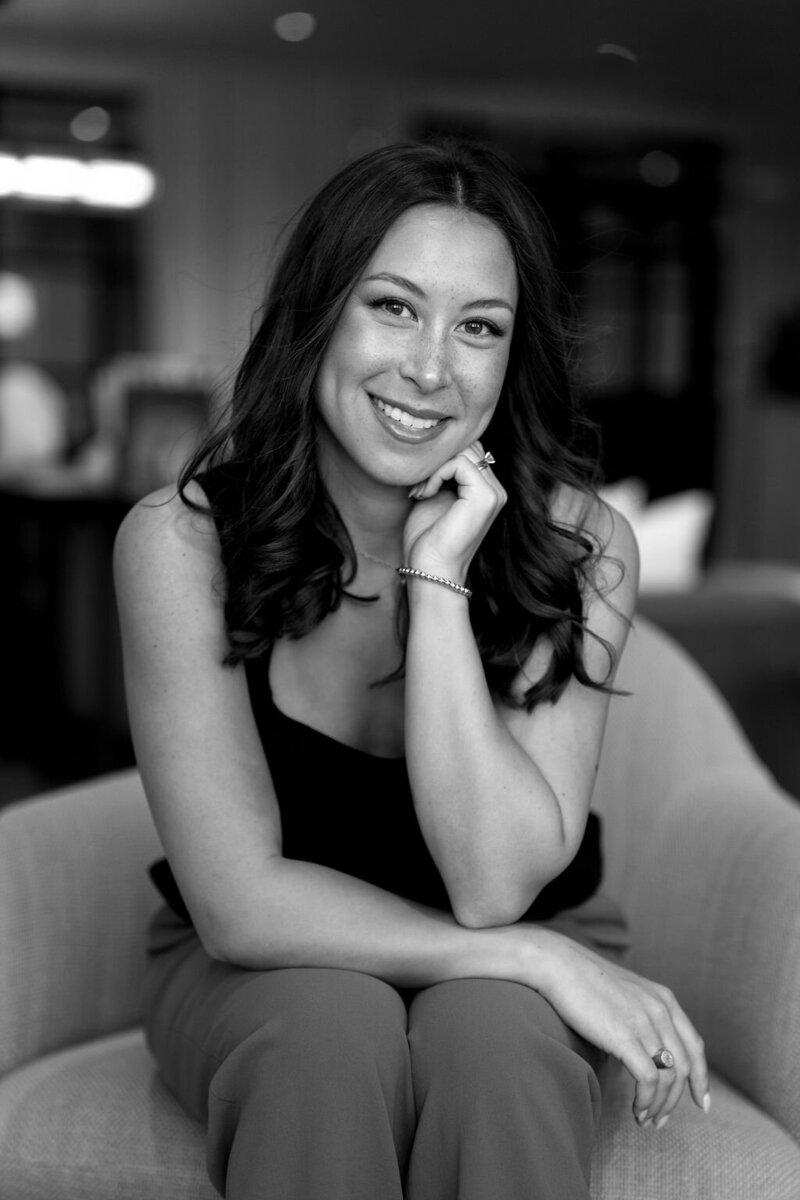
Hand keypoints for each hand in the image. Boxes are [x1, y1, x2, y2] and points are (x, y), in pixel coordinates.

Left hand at [403, 439, 505, 580]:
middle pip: (469, 446)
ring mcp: (494, 493)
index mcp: (486, 490)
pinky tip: (426, 494)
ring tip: (421, 490)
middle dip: (439, 459)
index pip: (469, 450)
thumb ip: (442, 471)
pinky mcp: (486, 497)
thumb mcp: (434, 495)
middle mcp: (496, 490)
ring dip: (436, 466)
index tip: (419, 484)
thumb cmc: (427, 539)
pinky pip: (459, 463)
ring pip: (465, 451)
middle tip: (418, 485)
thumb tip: (434, 448)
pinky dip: (436, 474)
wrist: (430, 571)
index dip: (442, 458)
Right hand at [531, 931, 708, 1127]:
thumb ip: (640, 1017)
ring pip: (668, 1078)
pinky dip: (646, 1101)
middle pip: (685, 1067)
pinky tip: (636, 1110)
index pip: (695, 1046)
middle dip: (676, 1101)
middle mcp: (661, 1010)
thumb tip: (640, 1053)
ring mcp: (645, 1023)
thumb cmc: (583, 981)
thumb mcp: (625, 994)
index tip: (700, 1103)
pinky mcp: (625, 1036)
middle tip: (660, 1121)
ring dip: (659, 1106)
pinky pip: (648, 1080)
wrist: (558, 964)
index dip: (701, 1079)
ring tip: (644, 1120)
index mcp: (664, 999)